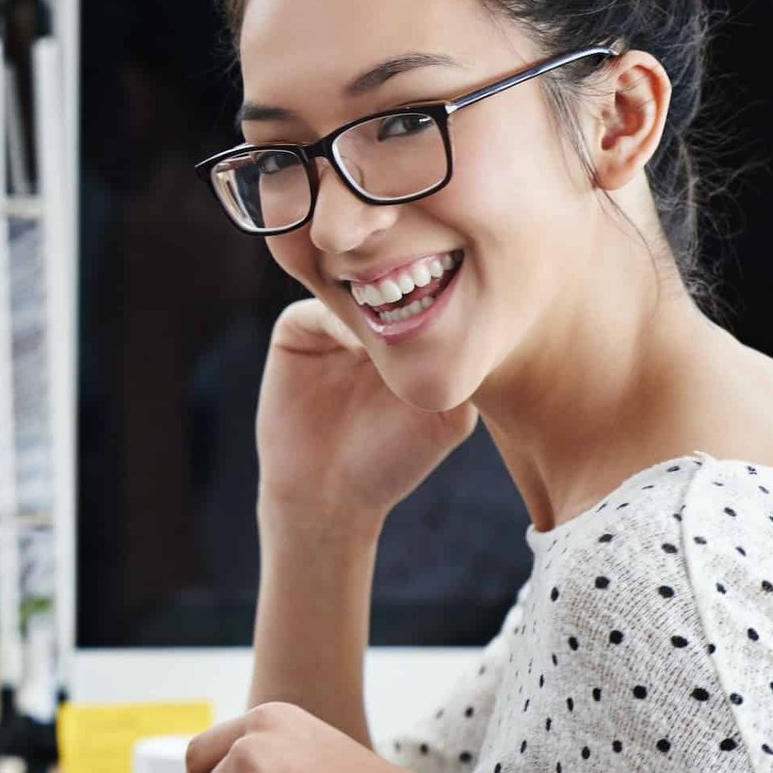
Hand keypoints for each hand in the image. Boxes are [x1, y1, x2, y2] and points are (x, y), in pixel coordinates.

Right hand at [256, 298, 477, 521]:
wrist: (329, 496)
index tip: (462, 298)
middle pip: (384, 276)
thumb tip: (477, 319)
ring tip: (394, 329)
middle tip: (427, 299)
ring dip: (371, 299)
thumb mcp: (450, 418)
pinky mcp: (295, 332)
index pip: (423, 287)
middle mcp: (366, 320)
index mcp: (406, 331)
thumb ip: (466, 373)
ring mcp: (330, 324)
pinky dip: (338, 321)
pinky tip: (360, 350)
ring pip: (349, 287)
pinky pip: (314, 310)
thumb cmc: (393, 460)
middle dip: (405, 280)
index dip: (439, 286)